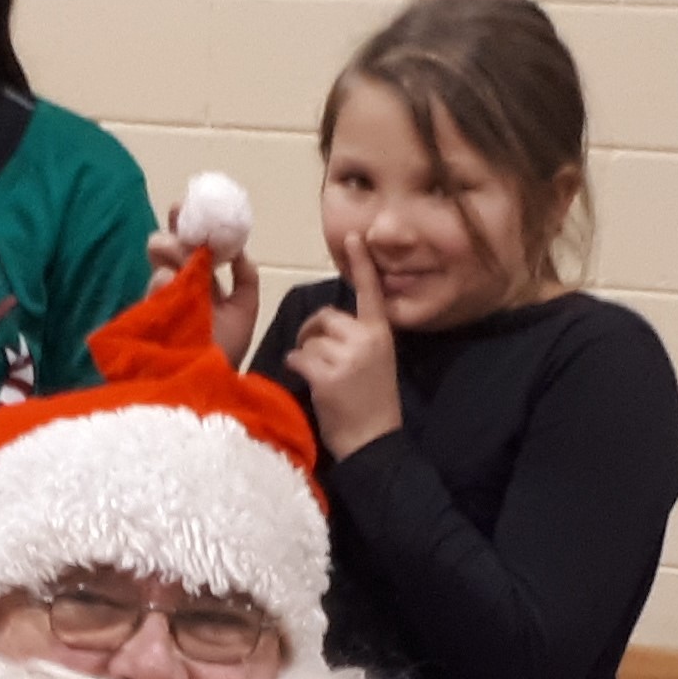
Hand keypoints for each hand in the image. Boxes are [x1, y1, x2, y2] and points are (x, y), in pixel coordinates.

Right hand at [148, 221, 269, 364]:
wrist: (207, 390)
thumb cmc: (225, 352)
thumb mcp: (244, 311)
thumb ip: (244, 280)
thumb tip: (238, 250)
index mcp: (202, 286)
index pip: (194, 250)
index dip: (192, 228)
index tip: (189, 208)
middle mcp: (180, 291)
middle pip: (174, 254)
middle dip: (175, 233)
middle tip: (177, 216)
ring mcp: (163, 305)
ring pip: (162, 269)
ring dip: (167, 253)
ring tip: (168, 245)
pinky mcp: (148, 321)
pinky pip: (152, 297)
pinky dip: (159, 285)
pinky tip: (165, 276)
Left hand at [285, 231, 399, 457]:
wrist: (374, 442)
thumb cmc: (371, 403)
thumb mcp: (376, 362)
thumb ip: (358, 339)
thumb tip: (328, 325)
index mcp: (380, 333)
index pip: (370, 292)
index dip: (361, 263)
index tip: (354, 236)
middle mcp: (366, 339)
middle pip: (325, 317)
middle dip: (313, 332)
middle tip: (315, 354)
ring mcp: (348, 356)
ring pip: (309, 339)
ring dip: (305, 355)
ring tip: (319, 376)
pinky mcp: (328, 375)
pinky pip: (299, 357)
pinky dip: (296, 367)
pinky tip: (308, 381)